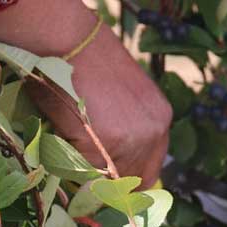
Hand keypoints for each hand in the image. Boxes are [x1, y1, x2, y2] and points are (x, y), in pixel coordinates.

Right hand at [0, 1, 171, 187]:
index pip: (152, 169)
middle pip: (133, 179)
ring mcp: (132, 140)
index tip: (113, 184)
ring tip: (73, 139)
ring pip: (106, 178)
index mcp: (161, 119)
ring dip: (88, 168)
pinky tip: (64, 131)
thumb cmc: (91, 63)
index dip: (130, 179)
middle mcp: (154, 132)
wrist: (72, 42)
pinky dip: (70, 158)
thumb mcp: (126, 97)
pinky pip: (83, 168)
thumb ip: (130, 129)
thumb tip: (114, 169)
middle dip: (109, 182)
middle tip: (87, 174)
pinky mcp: (104, 145)